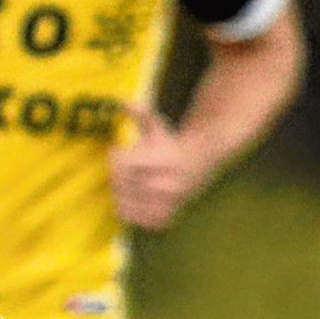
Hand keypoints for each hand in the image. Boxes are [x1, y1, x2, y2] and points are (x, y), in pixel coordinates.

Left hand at [110, 105, 212, 230]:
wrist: (203, 161)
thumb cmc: (173, 141)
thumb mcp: (158, 124)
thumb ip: (139, 112)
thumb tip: (119, 98)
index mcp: (164, 159)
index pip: (122, 163)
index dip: (115, 156)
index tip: (118, 151)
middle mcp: (167, 182)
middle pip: (121, 184)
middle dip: (116, 175)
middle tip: (122, 169)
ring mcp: (168, 202)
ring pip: (125, 203)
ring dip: (120, 193)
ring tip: (127, 183)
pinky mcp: (168, 215)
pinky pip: (136, 220)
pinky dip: (129, 211)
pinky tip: (134, 199)